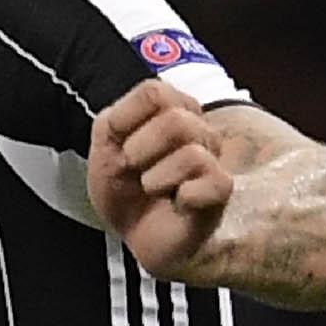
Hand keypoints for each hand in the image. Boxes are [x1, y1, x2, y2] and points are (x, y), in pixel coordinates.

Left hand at [88, 79, 232, 277]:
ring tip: (153, 189)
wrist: (134, 234)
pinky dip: (180, 196)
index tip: (119, 143)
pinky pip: (209, 181)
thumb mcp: (104, 148)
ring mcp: (213, 159)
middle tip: (135, 170)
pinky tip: (176, 203)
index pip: (154, 91)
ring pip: (190, 152)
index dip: (125, 119)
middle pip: (175, 120)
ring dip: (154, 178)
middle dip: (139, 150)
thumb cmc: (124, 188)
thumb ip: (113, 120)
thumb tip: (134, 116)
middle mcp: (197, 129)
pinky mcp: (221, 190)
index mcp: (170, 111)